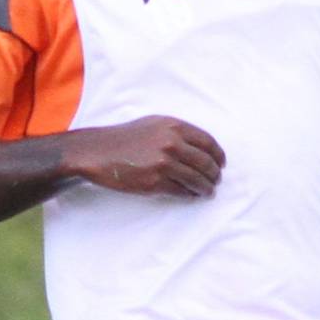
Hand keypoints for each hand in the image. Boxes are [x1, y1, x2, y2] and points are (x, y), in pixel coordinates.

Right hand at [66, 116, 224, 198]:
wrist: (98, 152)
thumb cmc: (125, 137)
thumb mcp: (154, 124)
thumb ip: (178, 133)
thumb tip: (202, 148)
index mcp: (174, 127)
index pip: (208, 142)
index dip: (218, 156)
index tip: (221, 164)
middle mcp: (172, 143)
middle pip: (206, 163)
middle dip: (215, 175)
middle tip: (216, 180)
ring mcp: (164, 163)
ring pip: (197, 180)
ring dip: (206, 188)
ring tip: (208, 191)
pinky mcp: (155, 182)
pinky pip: (181, 191)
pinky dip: (191, 194)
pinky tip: (192, 195)